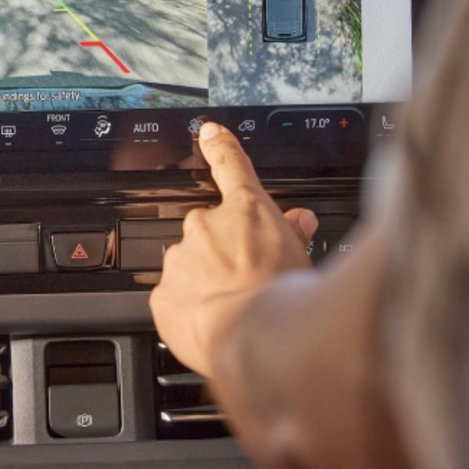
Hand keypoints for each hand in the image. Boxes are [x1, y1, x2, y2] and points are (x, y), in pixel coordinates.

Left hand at [149, 122, 318, 376]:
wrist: (254, 335)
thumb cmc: (285, 295)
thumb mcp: (304, 255)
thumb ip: (295, 232)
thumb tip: (299, 219)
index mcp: (244, 210)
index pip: (231, 167)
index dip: (220, 147)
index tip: (209, 133)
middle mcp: (206, 226)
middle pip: (212, 233)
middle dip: (226, 252)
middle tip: (249, 281)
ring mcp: (181, 258)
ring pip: (190, 266)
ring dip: (207, 282)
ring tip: (234, 310)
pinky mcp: (164, 293)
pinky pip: (175, 299)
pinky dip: (190, 311)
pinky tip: (212, 326)